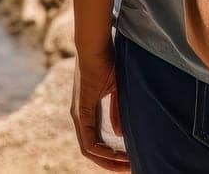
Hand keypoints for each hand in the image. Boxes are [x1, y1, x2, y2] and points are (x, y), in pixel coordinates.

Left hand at [71, 51, 130, 170]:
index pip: (95, 141)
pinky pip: (88, 142)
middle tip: (130, 168)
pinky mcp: (81, 111)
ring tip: (128, 165)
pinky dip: (103, 152)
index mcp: (87, 110)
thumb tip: (120, 134)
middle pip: (91, 150)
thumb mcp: (115, 91)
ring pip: (89, 150)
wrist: (95, 46)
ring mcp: (78, 115)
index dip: (111, 154)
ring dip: (109, 160)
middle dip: (111, 162)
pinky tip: (119, 155)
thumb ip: (116, 112)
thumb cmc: (106, 62)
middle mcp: (79, 115)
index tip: (130, 158)